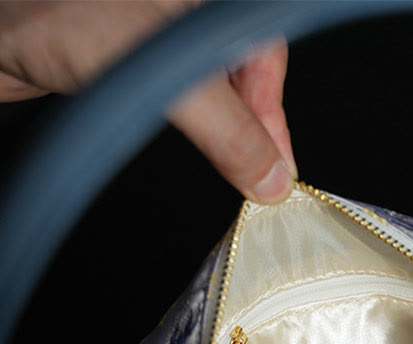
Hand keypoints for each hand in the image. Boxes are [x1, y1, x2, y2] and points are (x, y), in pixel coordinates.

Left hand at [0, 0, 295, 202]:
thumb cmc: (55, 13)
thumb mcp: (165, 78)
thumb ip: (228, 130)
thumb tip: (270, 177)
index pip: (268, 55)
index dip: (275, 116)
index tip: (275, 169)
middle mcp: (191, 9)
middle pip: (247, 74)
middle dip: (253, 129)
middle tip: (255, 177)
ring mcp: (163, 28)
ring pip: (216, 87)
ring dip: (225, 131)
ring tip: (231, 165)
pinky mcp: (135, 52)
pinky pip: (184, 92)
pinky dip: (195, 123)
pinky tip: (193, 140)